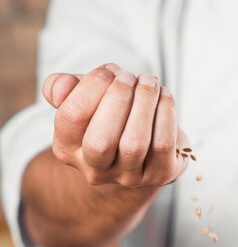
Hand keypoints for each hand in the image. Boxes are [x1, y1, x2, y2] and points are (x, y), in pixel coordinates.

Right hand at [42, 64, 188, 186]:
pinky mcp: (159, 175)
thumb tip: (62, 85)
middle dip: (118, 98)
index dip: (93, 84)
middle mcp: (95, 170)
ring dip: (144, 102)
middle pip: (101, 140)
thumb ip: (62, 86)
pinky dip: (165, 113)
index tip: (111, 69)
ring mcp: (128, 177)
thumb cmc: (110, 116)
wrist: (145, 148)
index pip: (72, 116)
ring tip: (149, 82)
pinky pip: (162, 145)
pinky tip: (164, 96)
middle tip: (129, 76)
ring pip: (134, 144)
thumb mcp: (83, 98)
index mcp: (67, 149)